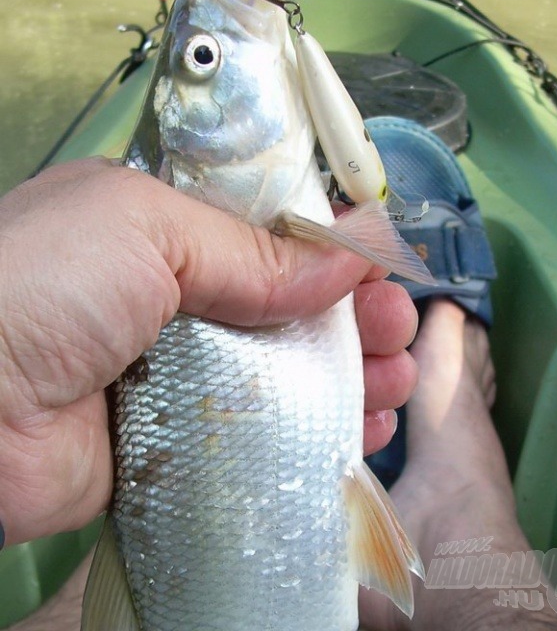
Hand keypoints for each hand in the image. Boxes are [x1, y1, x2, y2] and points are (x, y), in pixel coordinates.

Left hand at [0, 158, 416, 545]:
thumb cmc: (39, 283)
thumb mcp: (148, 229)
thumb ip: (252, 251)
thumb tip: (346, 257)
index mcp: (157, 232)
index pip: (265, 236)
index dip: (327, 252)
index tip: (381, 269)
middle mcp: (168, 300)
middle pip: (285, 308)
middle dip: (351, 317)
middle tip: (398, 328)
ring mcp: (173, 376)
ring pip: (283, 376)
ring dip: (348, 377)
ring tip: (398, 379)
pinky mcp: (172, 446)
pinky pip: (259, 438)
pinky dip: (314, 438)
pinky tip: (364, 435)